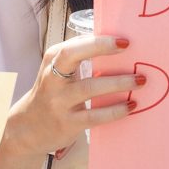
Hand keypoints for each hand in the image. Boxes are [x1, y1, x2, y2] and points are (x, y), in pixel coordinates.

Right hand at [5, 31, 136, 158]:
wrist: (28, 128)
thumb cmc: (51, 93)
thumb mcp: (57, 71)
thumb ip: (78, 57)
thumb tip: (115, 43)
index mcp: (52, 60)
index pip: (73, 44)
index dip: (98, 40)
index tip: (123, 40)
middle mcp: (52, 78)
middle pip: (72, 56)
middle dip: (100, 48)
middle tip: (129, 49)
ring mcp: (59, 101)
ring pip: (90, 87)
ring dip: (118, 83)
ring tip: (140, 80)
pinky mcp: (68, 123)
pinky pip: (95, 116)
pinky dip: (115, 110)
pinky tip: (131, 105)